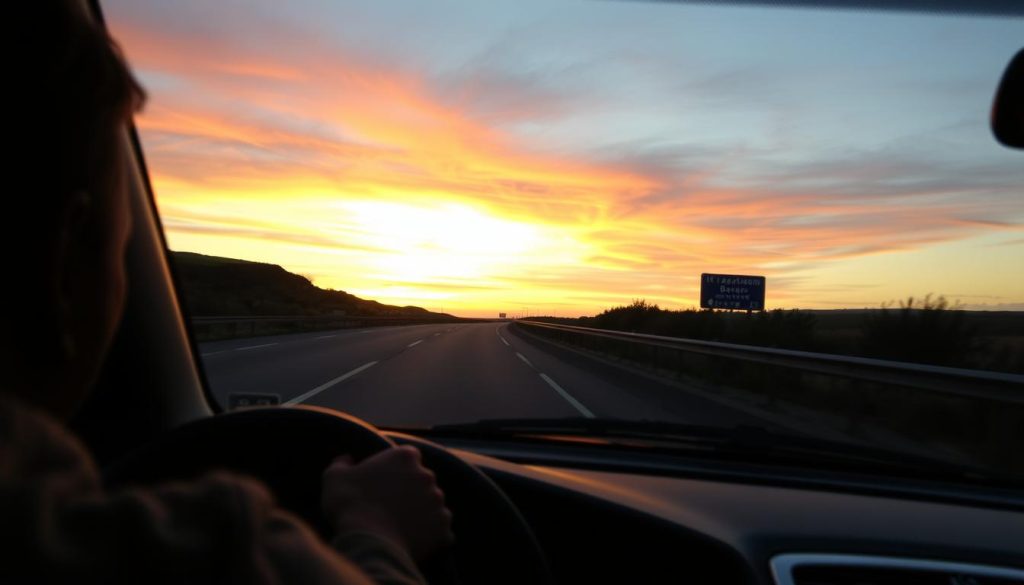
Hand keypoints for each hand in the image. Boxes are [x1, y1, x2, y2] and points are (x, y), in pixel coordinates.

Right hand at [322, 446, 453, 560]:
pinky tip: (413, 541)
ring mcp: (438, 502)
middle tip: (391, 506)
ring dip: (422, 512)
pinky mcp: (443, 528)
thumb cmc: (349, 504)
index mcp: (405, 456)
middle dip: (411, 490)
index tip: (385, 482)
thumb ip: (342, 463)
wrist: (368, 541)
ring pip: (433, 504)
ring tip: (400, 526)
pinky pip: (441, 530)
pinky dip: (431, 535)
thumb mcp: (334, 477)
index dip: (397, 469)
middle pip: (422, 480)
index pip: (408, 457)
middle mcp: (427, 475)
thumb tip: (346, 460)